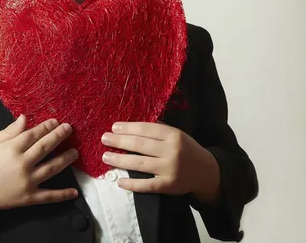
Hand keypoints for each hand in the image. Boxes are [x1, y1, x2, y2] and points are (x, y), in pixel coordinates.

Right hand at [0, 115, 78, 231]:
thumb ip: (9, 131)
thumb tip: (24, 118)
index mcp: (11, 149)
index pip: (33, 134)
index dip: (46, 127)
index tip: (56, 121)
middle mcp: (22, 164)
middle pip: (45, 147)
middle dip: (59, 136)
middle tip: (69, 129)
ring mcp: (27, 182)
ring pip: (52, 168)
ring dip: (65, 159)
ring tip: (75, 152)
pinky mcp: (28, 197)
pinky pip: (49, 196)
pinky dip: (62, 195)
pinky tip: (74, 192)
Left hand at [100, 122, 220, 202]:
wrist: (206, 172)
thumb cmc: (186, 149)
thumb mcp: (177, 134)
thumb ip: (158, 129)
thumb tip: (132, 124)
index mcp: (173, 135)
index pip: (146, 129)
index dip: (128, 128)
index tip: (114, 127)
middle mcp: (171, 151)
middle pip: (140, 145)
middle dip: (119, 141)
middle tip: (104, 139)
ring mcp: (169, 170)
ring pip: (140, 163)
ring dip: (120, 159)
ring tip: (105, 156)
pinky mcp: (168, 186)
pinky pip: (147, 185)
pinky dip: (132, 184)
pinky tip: (120, 181)